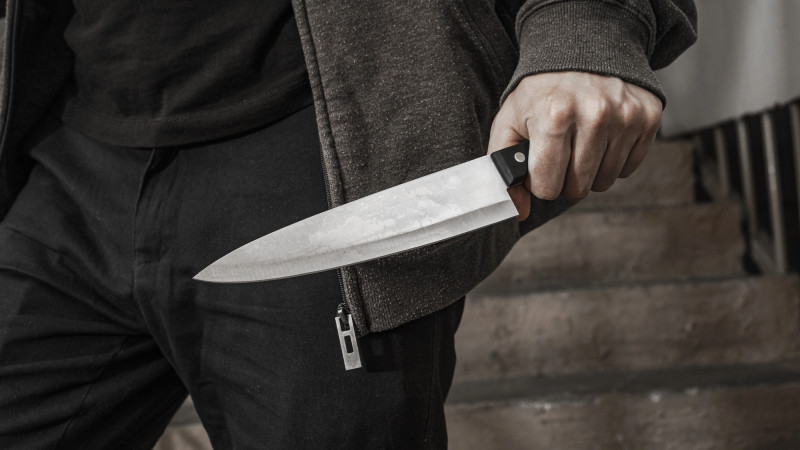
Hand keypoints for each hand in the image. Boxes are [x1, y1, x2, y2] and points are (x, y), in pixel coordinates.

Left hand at [488, 71, 661, 220]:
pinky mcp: (648, 118)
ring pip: (603, 182)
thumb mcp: (509, 122)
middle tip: (559, 153)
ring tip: (580, 142)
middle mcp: (594, 116)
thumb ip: (505, 169)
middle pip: (577, 189)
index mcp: (554, 117)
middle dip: (564, 178)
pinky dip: (612, 159)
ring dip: (589, 170)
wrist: (581, 49)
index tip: (539, 164)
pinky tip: (601, 136)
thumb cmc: (541, 92)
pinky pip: (628, 168)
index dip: (540, 182)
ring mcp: (625, 117)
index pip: (548, 187)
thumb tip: (520, 211)